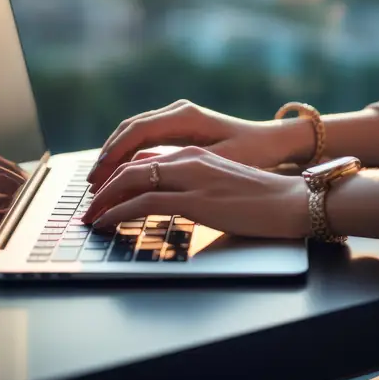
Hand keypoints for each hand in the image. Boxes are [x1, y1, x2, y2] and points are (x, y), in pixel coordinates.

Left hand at [82, 146, 309, 238]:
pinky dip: (117, 213)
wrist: (291, 202)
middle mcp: (188, 160)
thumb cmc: (263, 200)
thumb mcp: (222, 186)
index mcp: (194, 155)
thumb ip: (193, 187)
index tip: (102, 193)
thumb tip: (167, 202)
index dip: (117, 176)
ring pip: (130, 183)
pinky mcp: (194, 200)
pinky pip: (143, 204)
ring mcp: (190, 178)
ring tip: (89, 218)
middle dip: (102, 188)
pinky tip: (107, 224)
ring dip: (103, 201)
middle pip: (130, 167)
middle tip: (87, 207)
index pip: (144, 160)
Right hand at [87, 99, 315, 191]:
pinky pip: (143, 137)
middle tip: (92, 183)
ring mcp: (176, 116)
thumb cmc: (253, 153)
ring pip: (133, 132)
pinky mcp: (177, 126)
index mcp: (185, 117)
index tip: (100, 173)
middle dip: (108, 156)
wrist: (271, 142)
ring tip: (99, 180)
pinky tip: (118, 172)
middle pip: (130, 130)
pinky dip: (127, 153)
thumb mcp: (222, 163)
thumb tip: (153, 179)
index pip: (138, 131)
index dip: (115, 152)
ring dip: (114, 154)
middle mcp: (177, 111)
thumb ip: (188, 168)